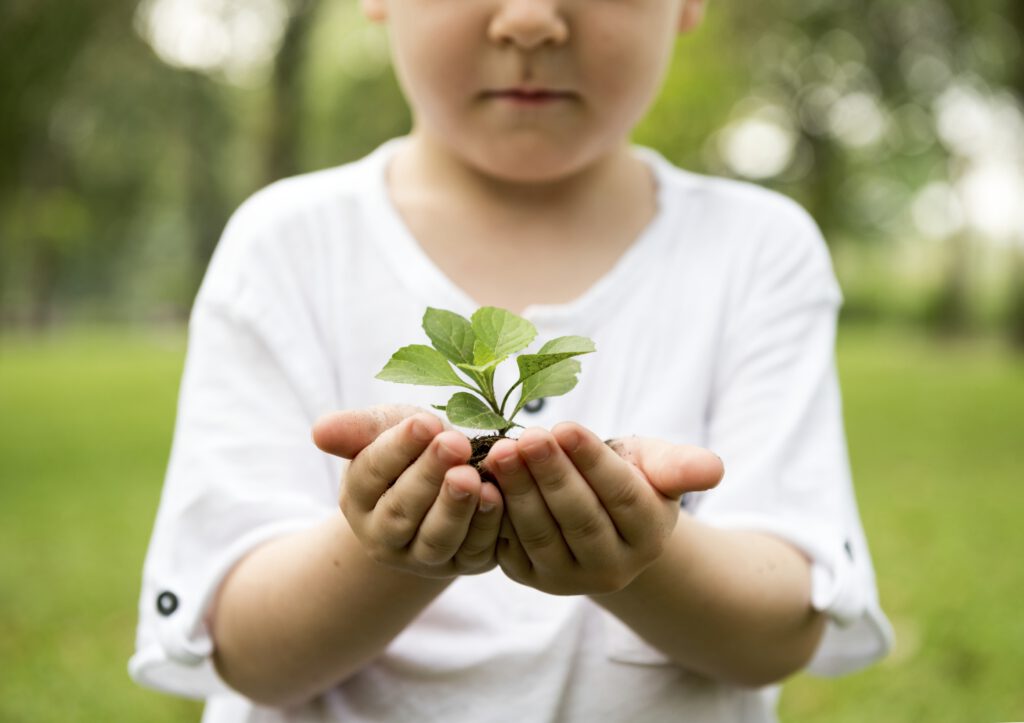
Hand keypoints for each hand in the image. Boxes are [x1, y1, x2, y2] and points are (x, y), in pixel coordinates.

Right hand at [312, 405, 504, 577]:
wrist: (448, 479)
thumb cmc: (414, 448)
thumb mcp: (387, 429)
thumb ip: (358, 429)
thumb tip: (319, 432)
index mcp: (359, 498)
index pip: (371, 472)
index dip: (398, 448)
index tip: (424, 422)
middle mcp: (384, 535)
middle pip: (402, 510)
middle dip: (429, 475)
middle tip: (454, 443)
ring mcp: (423, 556)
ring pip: (436, 539)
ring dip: (455, 507)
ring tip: (471, 476)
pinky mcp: (464, 563)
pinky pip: (474, 550)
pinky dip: (486, 525)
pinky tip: (496, 495)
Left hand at [486, 423, 722, 595]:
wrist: (599, 516)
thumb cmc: (630, 477)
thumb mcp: (657, 465)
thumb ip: (681, 465)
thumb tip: (713, 469)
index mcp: (650, 535)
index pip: (621, 496)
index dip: (592, 463)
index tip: (565, 427)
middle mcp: (613, 567)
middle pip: (579, 518)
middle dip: (550, 475)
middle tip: (525, 437)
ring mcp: (569, 578)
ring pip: (542, 534)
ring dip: (518, 492)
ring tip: (501, 452)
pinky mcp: (531, 578)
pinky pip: (510, 548)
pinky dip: (495, 514)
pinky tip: (482, 480)